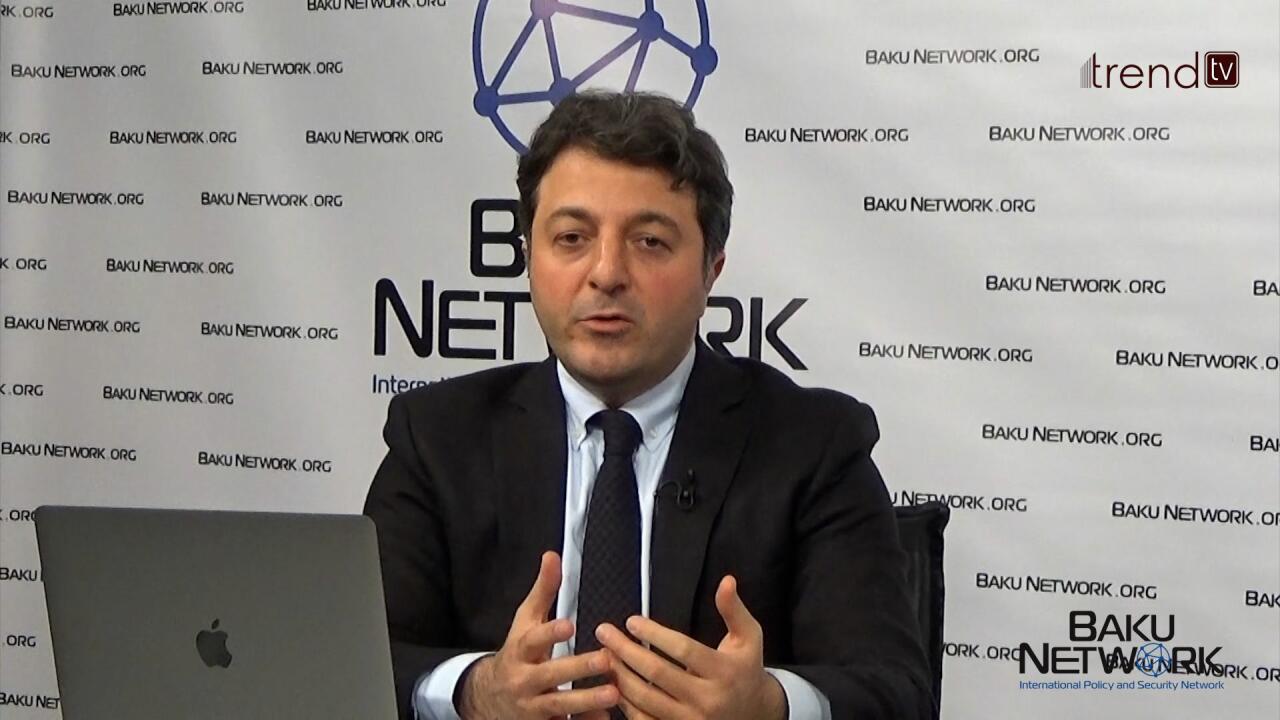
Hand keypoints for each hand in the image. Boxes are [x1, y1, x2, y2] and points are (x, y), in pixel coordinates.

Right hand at [459, 551, 618, 719]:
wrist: (488, 697)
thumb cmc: (517, 654)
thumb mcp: (525, 621)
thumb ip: (542, 591)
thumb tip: (552, 556)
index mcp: (521, 651)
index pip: (533, 640)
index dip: (550, 633)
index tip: (570, 624)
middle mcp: (524, 680)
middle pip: (550, 675)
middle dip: (577, 668)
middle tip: (605, 659)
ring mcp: (532, 706)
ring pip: (559, 705)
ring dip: (586, 700)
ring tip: (613, 693)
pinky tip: (605, 718)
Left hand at [595, 575, 786, 719]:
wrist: (755, 714)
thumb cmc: (746, 671)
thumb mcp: (749, 638)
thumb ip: (733, 610)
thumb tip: (726, 581)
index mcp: (724, 672)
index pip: (683, 650)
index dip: (654, 634)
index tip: (632, 621)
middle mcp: (707, 700)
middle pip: (658, 674)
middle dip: (626, 651)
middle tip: (605, 633)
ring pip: (646, 699)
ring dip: (621, 676)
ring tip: (605, 655)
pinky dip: (626, 704)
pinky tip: (615, 684)